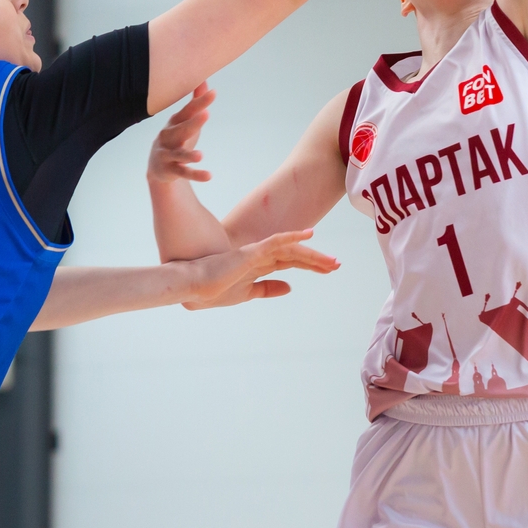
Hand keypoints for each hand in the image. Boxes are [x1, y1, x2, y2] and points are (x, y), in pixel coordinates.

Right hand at [149, 84, 213, 183]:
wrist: (157, 167)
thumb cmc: (176, 137)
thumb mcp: (185, 120)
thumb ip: (195, 102)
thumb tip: (204, 80)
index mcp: (175, 122)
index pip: (189, 111)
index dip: (200, 102)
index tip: (213, 93)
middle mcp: (169, 136)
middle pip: (182, 129)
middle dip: (193, 122)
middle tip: (206, 114)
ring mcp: (168, 154)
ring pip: (179, 154)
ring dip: (189, 155)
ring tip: (201, 155)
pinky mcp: (170, 170)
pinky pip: (184, 172)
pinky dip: (196, 174)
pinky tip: (209, 176)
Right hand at [180, 229, 338, 310]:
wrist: (191, 288)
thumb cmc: (212, 291)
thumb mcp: (246, 293)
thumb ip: (267, 289)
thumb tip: (290, 287)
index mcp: (258, 266)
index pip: (291, 264)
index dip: (311, 265)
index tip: (330, 269)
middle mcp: (260, 256)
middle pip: (295, 257)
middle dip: (317, 261)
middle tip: (337, 265)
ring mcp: (256, 252)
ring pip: (291, 250)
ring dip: (312, 255)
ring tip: (332, 262)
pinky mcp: (251, 252)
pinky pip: (275, 241)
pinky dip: (292, 237)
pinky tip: (309, 235)